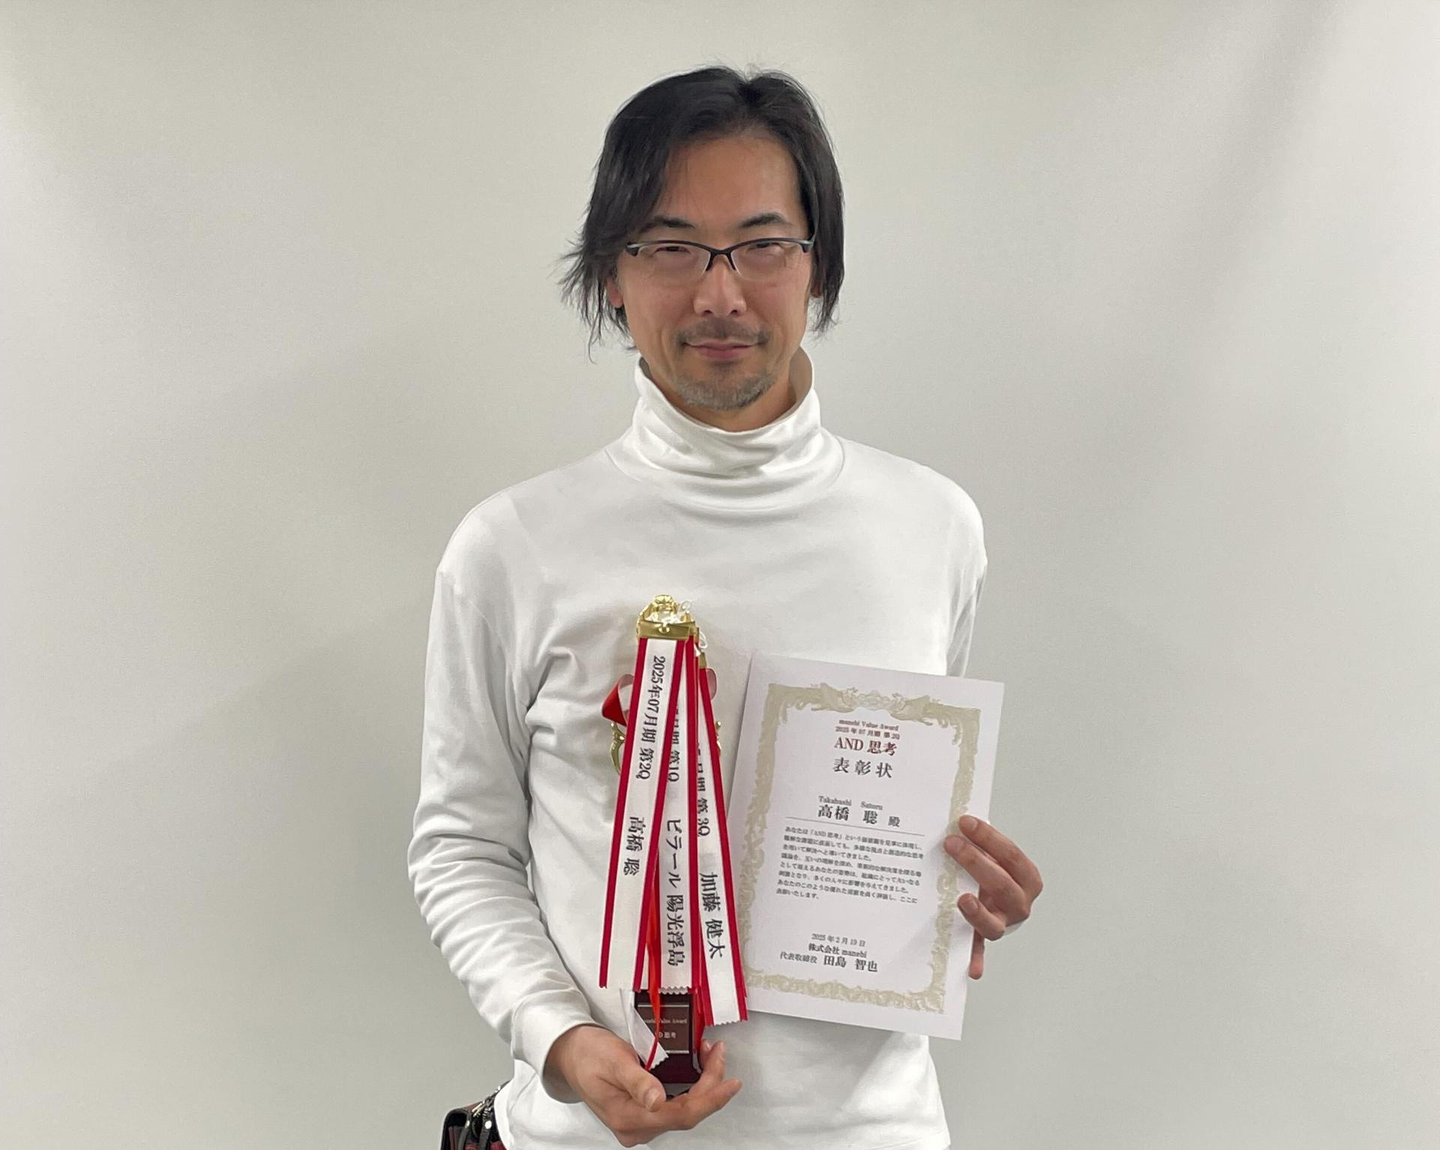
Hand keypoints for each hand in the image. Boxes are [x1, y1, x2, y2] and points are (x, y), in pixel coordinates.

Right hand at [545, 1023, 741, 1146]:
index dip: (711, 1099)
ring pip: (683, 1109)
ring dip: (702, 1085)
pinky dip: (690, 1087)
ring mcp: (638, 1123)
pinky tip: (696, 1069)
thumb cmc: (588, 1053)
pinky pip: (674, 1105)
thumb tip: (657, 1099)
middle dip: (710, 1084)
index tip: (731, 1082)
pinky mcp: (641, 1113)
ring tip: (711, 1056)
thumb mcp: (614, 1060)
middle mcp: (635, 1127)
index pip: (682, 1114)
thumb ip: (638, 1081)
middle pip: (687, 1113)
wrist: (569, 1054)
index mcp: (628, 1118)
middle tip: (718, 1053)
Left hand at [943, 816, 1042, 979]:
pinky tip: (970, 968)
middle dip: (975, 862)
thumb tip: (959, 822)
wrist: (995, 897)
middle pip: (1002, 885)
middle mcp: (1020, 904)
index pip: (1011, 855)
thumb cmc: (991, 872)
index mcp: (1027, 879)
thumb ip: (981, 844)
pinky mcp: (983, 940)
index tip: (965, 822)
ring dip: (978, 915)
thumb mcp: (994, 856)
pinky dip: (974, 961)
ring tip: (962, 901)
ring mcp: (1003, 924)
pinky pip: (978, 952)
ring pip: (993, 924)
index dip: (989, 838)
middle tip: (950, 844)